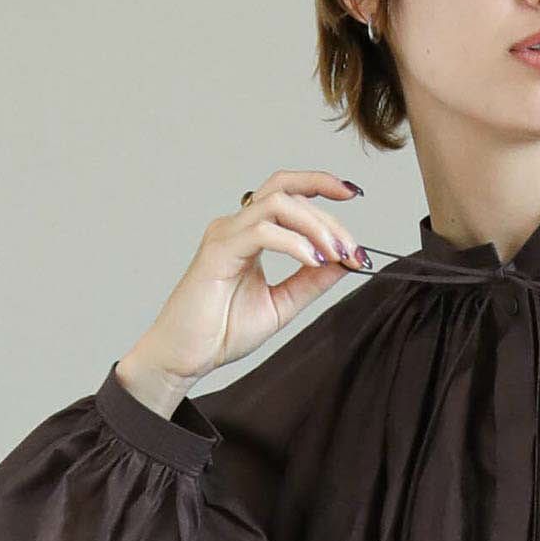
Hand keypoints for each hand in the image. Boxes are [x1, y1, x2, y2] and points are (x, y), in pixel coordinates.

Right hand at [127, 169, 369, 393]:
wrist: (186, 356)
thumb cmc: (222, 330)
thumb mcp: (282, 303)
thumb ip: (311, 281)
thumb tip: (345, 261)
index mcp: (250, 234)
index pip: (287, 192)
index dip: (320, 184)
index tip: (353, 193)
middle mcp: (236, 226)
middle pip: (287, 192)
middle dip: (329, 217)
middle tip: (353, 250)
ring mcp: (225, 235)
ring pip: (277, 204)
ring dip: (315, 226)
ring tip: (336, 256)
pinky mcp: (217, 252)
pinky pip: (262, 231)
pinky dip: (294, 243)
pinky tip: (313, 261)